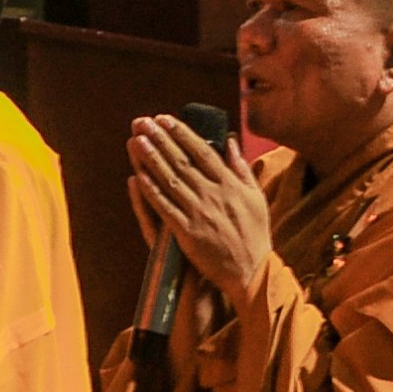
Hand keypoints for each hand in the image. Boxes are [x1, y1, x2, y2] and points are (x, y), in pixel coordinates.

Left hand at [130, 110, 271, 297]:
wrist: (252, 272)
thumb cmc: (255, 235)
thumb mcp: (256, 197)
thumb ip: (241, 168)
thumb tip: (230, 142)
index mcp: (231, 185)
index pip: (202, 151)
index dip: (181, 133)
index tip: (164, 119)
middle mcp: (214, 195)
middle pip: (182, 161)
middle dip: (160, 139)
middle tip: (142, 122)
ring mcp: (199, 214)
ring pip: (171, 180)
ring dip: (151, 159)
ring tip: (136, 141)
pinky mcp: (188, 234)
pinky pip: (165, 209)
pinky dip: (151, 192)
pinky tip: (138, 177)